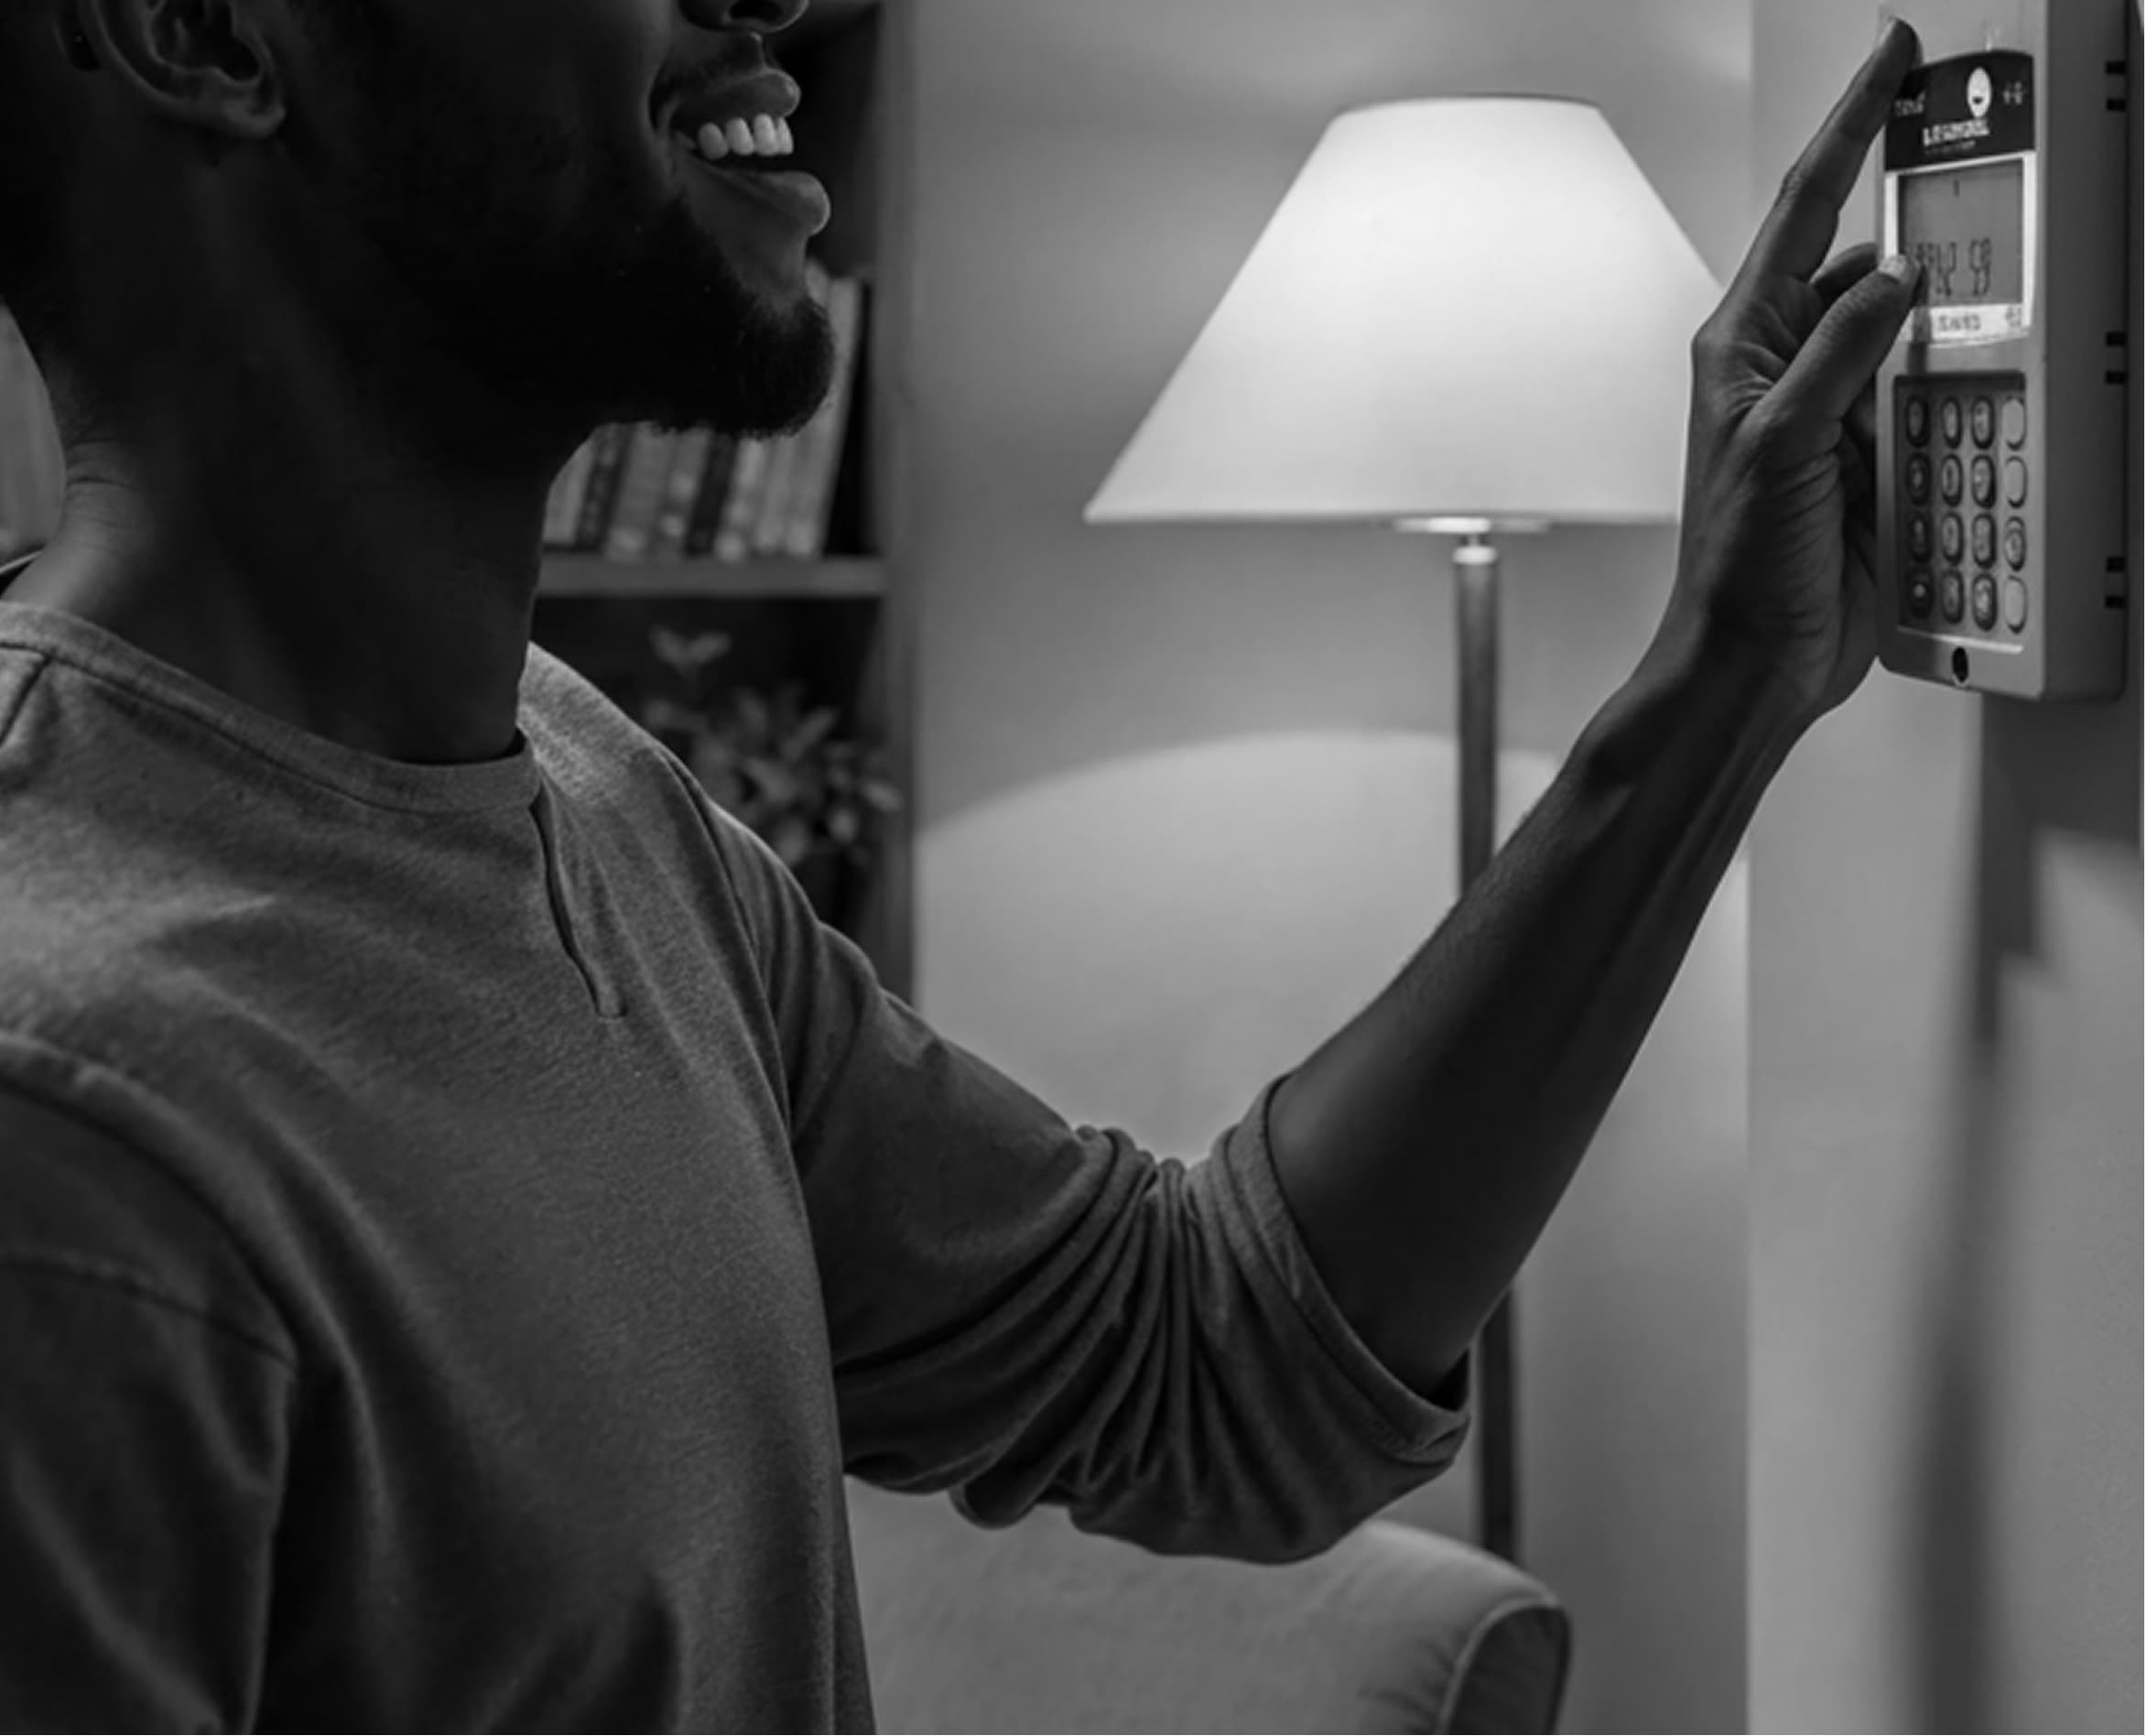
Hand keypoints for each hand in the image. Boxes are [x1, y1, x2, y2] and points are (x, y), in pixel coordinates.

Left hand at [1666, 17, 1923, 730]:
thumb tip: (1891, 276)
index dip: (1852, 125)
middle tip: (1975, 171)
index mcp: (1742, 345)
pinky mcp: (1870, 452)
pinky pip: (1931, 391)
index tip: (1891, 59)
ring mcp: (1831, 407)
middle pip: (1866, 257)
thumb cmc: (1736, 567)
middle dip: (1919, 225)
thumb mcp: (1781, 447)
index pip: (1807, 208)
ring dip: (1946, 322)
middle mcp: (1784, 365)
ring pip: (1910, 325)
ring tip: (1982, 309)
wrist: (1755, 659)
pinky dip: (1958, 385)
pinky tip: (1975, 393)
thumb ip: (1838, 355)